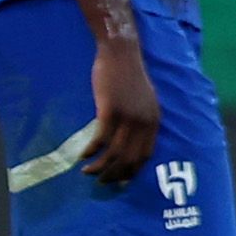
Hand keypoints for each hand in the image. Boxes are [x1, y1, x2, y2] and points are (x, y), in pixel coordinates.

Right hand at [82, 30, 160, 185]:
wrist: (120, 53)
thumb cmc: (128, 74)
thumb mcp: (143, 99)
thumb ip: (140, 118)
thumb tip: (129, 137)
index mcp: (153, 121)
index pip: (145, 155)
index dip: (132, 171)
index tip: (120, 182)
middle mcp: (144, 122)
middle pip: (129, 158)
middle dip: (115, 175)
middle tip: (102, 182)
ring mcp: (127, 116)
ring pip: (114, 152)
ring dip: (100, 167)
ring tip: (88, 173)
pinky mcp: (110, 109)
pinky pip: (100, 138)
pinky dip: (91, 151)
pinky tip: (82, 156)